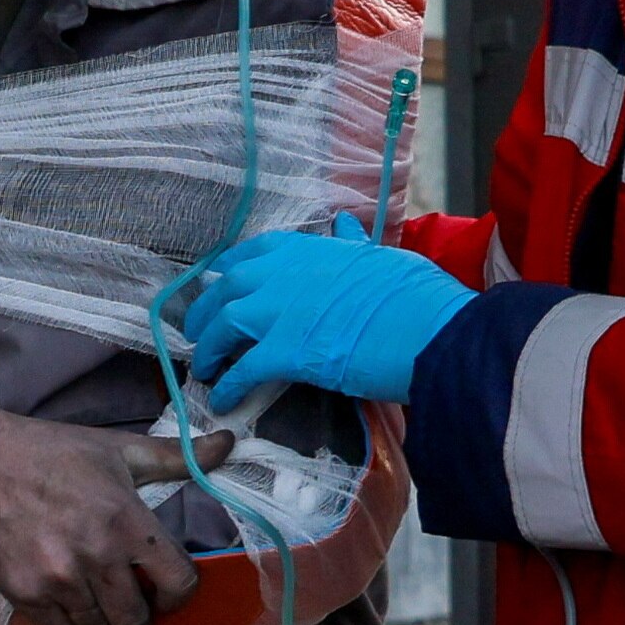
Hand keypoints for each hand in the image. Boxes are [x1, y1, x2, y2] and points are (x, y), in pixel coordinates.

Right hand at [0, 410, 236, 624]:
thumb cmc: (52, 452)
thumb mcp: (118, 449)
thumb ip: (178, 457)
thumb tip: (230, 443)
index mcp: (127, 522)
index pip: (178, 583)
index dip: (181, 593)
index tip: (170, 590)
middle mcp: (96, 557)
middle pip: (137, 618)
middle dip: (142, 616)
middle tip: (136, 604)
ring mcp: (57, 581)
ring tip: (106, 609)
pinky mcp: (24, 594)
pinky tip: (77, 612)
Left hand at [185, 215, 474, 411]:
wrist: (426, 328)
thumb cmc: (412, 292)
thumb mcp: (377, 254)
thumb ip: (350, 243)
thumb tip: (344, 223)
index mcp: (304, 247)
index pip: (252, 253)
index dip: (232, 272)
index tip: (223, 285)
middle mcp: (281, 273)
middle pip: (226, 289)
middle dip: (207, 311)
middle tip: (198, 332)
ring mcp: (278, 312)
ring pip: (223, 326)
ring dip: (209, 348)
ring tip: (204, 368)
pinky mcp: (283, 353)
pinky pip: (242, 371)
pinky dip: (229, 386)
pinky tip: (222, 400)